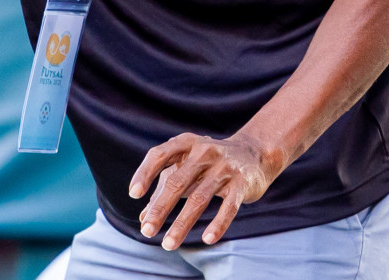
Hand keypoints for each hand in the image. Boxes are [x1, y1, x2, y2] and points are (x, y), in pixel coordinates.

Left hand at [128, 131, 275, 249]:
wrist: (254, 153)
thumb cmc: (210, 163)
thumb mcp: (186, 168)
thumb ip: (163, 189)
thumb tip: (142, 217)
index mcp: (186, 144)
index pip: (159, 155)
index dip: (145, 173)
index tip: (134, 194)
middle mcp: (204, 151)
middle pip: (176, 181)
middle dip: (160, 208)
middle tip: (147, 231)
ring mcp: (224, 167)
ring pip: (199, 198)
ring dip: (182, 223)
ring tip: (169, 243)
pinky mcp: (242, 183)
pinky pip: (229, 206)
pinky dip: (218, 224)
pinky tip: (207, 239)